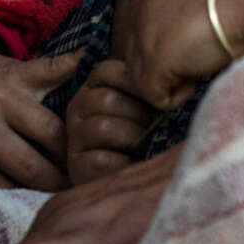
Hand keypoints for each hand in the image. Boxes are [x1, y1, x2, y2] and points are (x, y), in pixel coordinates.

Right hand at [0, 37, 80, 190]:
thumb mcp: (19, 69)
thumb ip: (56, 68)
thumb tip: (91, 57)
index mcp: (5, 97)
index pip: (51, 134)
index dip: (72, 152)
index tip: (84, 164)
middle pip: (28, 167)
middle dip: (56, 183)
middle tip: (73, 192)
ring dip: (24, 198)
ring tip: (46, 202)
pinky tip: (8, 204)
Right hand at [66, 59, 160, 184]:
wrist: (133, 172)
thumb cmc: (144, 129)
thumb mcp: (145, 101)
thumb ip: (147, 85)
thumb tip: (169, 74)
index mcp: (94, 87)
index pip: (105, 71)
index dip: (134, 82)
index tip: (155, 95)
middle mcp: (77, 109)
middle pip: (106, 99)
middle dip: (137, 113)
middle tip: (150, 125)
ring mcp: (74, 138)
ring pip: (102, 127)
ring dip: (131, 137)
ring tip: (142, 143)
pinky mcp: (76, 166)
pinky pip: (100, 158)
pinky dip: (122, 161)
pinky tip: (130, 161)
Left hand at [124, 0, 235, 109]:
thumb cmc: (239, 9)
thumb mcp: (204, 12)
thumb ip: (186, 27)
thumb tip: (184, 52)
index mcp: (156, 4)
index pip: (145, 43)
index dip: (169, 56)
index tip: (195, 52)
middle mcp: (142, 20)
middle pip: (138, 63)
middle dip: (164, 73)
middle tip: (195, 68)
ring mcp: (145, 44)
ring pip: (142, 84)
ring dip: (169, 86)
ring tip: (195, 76)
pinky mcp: (154, 66)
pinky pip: (155, 98)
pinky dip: (176, 98)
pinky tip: (195, 83)